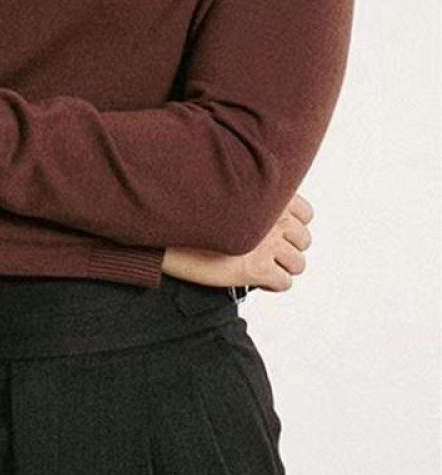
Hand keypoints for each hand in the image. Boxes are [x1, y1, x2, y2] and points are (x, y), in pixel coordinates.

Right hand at [160, 192, 313, 290]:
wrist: (170, 231)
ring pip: (297, 264)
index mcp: (268, 194)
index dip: (292, 225)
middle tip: (265, 251)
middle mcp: (274, 217)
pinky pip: (284, 283)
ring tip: (260, 266)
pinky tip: (256, 279)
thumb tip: (262, 210)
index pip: (306, 214)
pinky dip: (272, 283)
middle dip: (287, 247)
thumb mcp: (225, 190)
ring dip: (281, 266)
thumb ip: (251, 196)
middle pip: (303, 241)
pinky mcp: (257, 268)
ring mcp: (268, 243)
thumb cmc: (191, 209)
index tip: (275, 230)